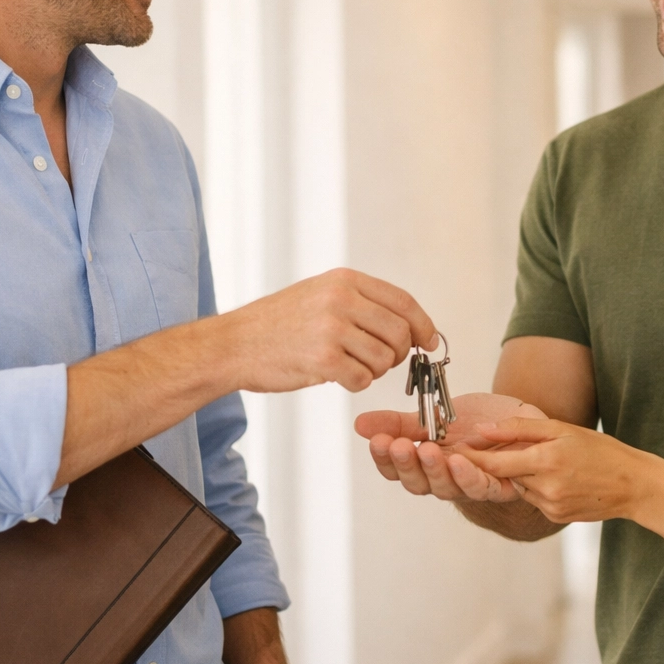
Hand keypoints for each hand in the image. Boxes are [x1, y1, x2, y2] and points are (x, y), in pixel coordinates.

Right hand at [223, 268, 436, 393]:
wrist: (235, 343)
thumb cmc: (279, 323)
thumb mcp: (320, 294)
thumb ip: (362, 303)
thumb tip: (412, 326)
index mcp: (345, 280)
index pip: (403, 302)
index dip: (423, 325)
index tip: (429, 341)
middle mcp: (341, 299)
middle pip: (400, 333)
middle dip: (398, 354)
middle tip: (381, 361)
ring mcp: (332, 328)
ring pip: (384, 359)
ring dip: (374, 371)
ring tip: (350, 365)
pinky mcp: (323, 359)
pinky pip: (362, 379)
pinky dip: (356, 383)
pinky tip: (337, 376)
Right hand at [356, 393, 548, 501]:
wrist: (522, 423)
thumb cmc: (479, 424)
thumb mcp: (435, 417)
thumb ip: (401, 424)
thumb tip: (360, 424)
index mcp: (426, 464)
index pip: (397, 469)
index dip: (385, 458)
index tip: (377, 441)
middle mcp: (445, 479)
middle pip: (418, 483)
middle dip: (407, 463)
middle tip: (399, 445)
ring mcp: (471, 485)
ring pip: (448, 487)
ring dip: (436, 470)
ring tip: (427, 450)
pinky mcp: (501, 484)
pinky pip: (483, 486)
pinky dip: (470, 476)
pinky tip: (460, 461)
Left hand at [459, 417, 662, 523]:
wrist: (633, 485)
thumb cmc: (600, 451)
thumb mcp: (563, 429)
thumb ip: (520, 429)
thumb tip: (483, 430)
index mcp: (546, 461)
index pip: (495, 463)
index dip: (471, 458)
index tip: (452, 451)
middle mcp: (545, 488)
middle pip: (506, 475)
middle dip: (500, 463)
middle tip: (506, 448)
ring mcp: (550, 506)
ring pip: (519, 487)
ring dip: (523, 474)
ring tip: (550, 462)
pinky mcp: (555, 517)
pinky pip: (534, 499)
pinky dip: (538, 487)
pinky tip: (561, 478)